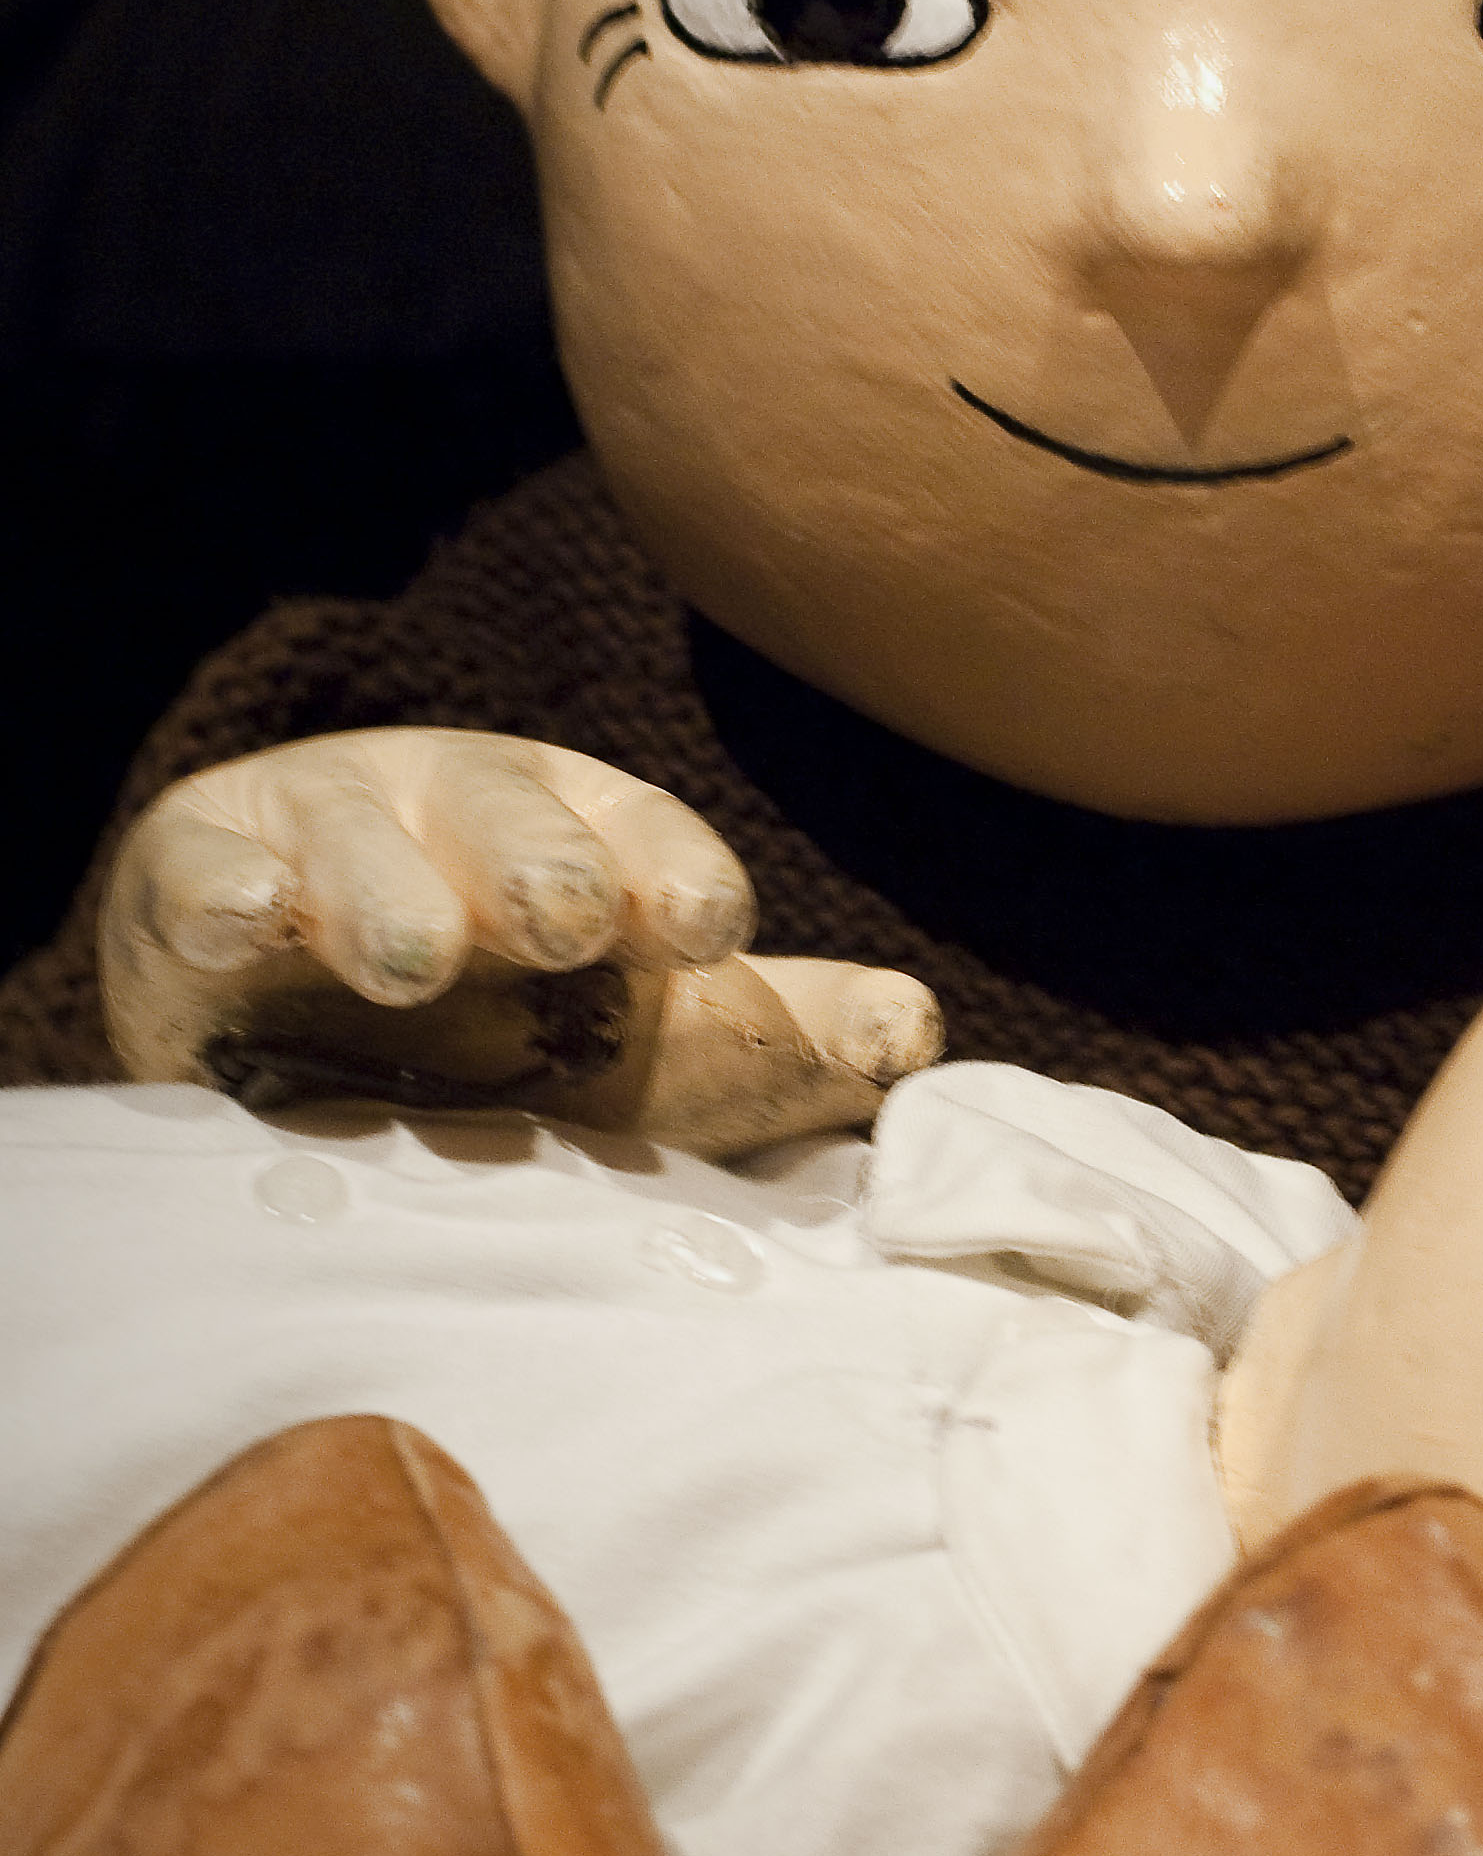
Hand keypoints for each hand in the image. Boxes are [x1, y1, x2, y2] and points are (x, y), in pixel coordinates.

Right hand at [100, 729, 940, 1158]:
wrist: (289, 1017)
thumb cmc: (506, 1028)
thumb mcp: (640, 1040)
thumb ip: (776, 1041)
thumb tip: (915, 1036)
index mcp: (587, 834)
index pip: (646, 838)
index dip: (676, 875)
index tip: (705, 925)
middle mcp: (461, 814)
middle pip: (507, 823)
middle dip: (541, 866)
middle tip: (566, 919)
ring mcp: (325, 835)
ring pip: (360, 848)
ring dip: (388, 896)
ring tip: (411, 958)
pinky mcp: (194, 875)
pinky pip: (204, 875)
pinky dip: (223, 895)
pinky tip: (248, 921)